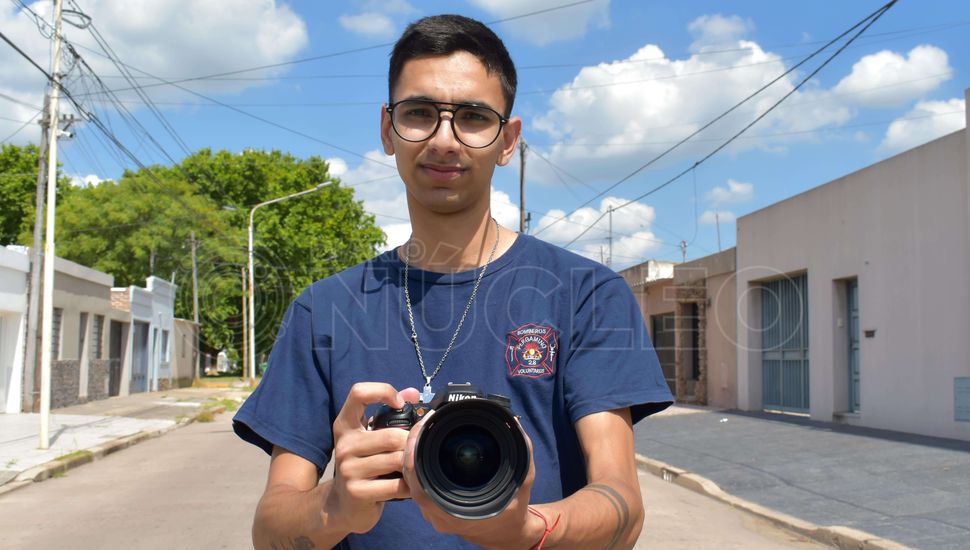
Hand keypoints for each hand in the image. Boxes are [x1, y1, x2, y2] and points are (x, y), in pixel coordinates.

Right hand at [327, 382, 420, 533]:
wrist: (341, 505)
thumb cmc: (362, 465)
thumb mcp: (369, 437)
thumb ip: (390, 412)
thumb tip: (413, 393)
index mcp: (345, 425)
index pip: (359, 393)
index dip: (384, 391)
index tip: (399, 403)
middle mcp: (344, 444)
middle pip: (392, 436)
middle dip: (411, 444)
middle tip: (414, 450)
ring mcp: (348, 469)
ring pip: (397, 459)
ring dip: (411, 465)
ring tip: (411, 467)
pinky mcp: (357, 492)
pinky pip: (397, 485)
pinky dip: (409, 486)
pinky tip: (408, 486)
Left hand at [401, 414, 543, 548]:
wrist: (506, 534)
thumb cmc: (513, 509)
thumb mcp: (523, 478)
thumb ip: (522, 451)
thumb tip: (514, 424)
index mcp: (453, 510)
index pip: (419, 481)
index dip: (414, 452)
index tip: (421, 427)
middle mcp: (438, 514)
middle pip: (411, 476)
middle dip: (413, 446)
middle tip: (423, 422)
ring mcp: (433, 513)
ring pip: (413, 480)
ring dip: (415, 454)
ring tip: (423, 429)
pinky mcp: (433, 507)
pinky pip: (419, 483)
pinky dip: (420, 463)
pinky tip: (426, 446)